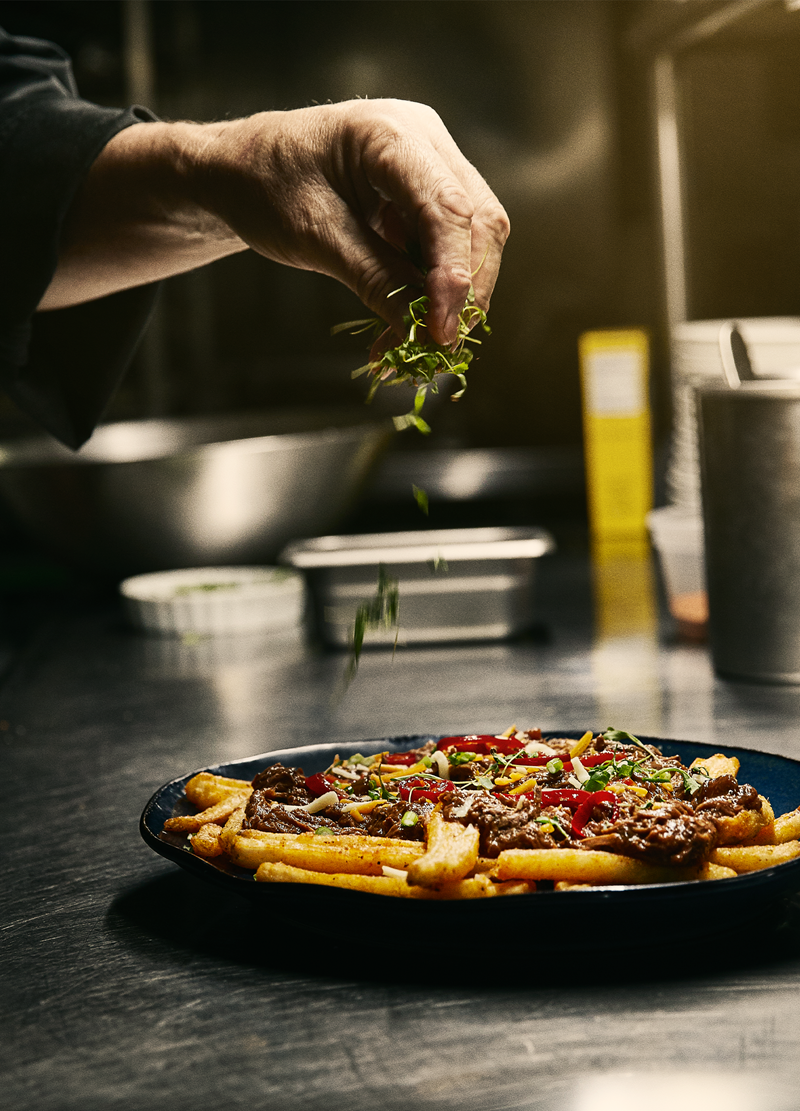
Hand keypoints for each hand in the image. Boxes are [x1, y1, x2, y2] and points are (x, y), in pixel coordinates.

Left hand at [193, 99, 509, 344]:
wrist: (242, 171)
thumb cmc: (266, 187)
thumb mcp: (315, 236)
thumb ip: (373, 278)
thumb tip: (419, 331)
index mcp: (392, 132)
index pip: (448, 207)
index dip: (453, 275)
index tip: (440, 332)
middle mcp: (425, 139)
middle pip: (477, 221)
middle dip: (465, 290)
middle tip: (439, 347)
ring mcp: (431, 164)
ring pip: (474, 237)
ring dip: (454, 296)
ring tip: (421, 343)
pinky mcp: (426, 194)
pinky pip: (450, 245)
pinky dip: (435, 289)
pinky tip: (411, 323)